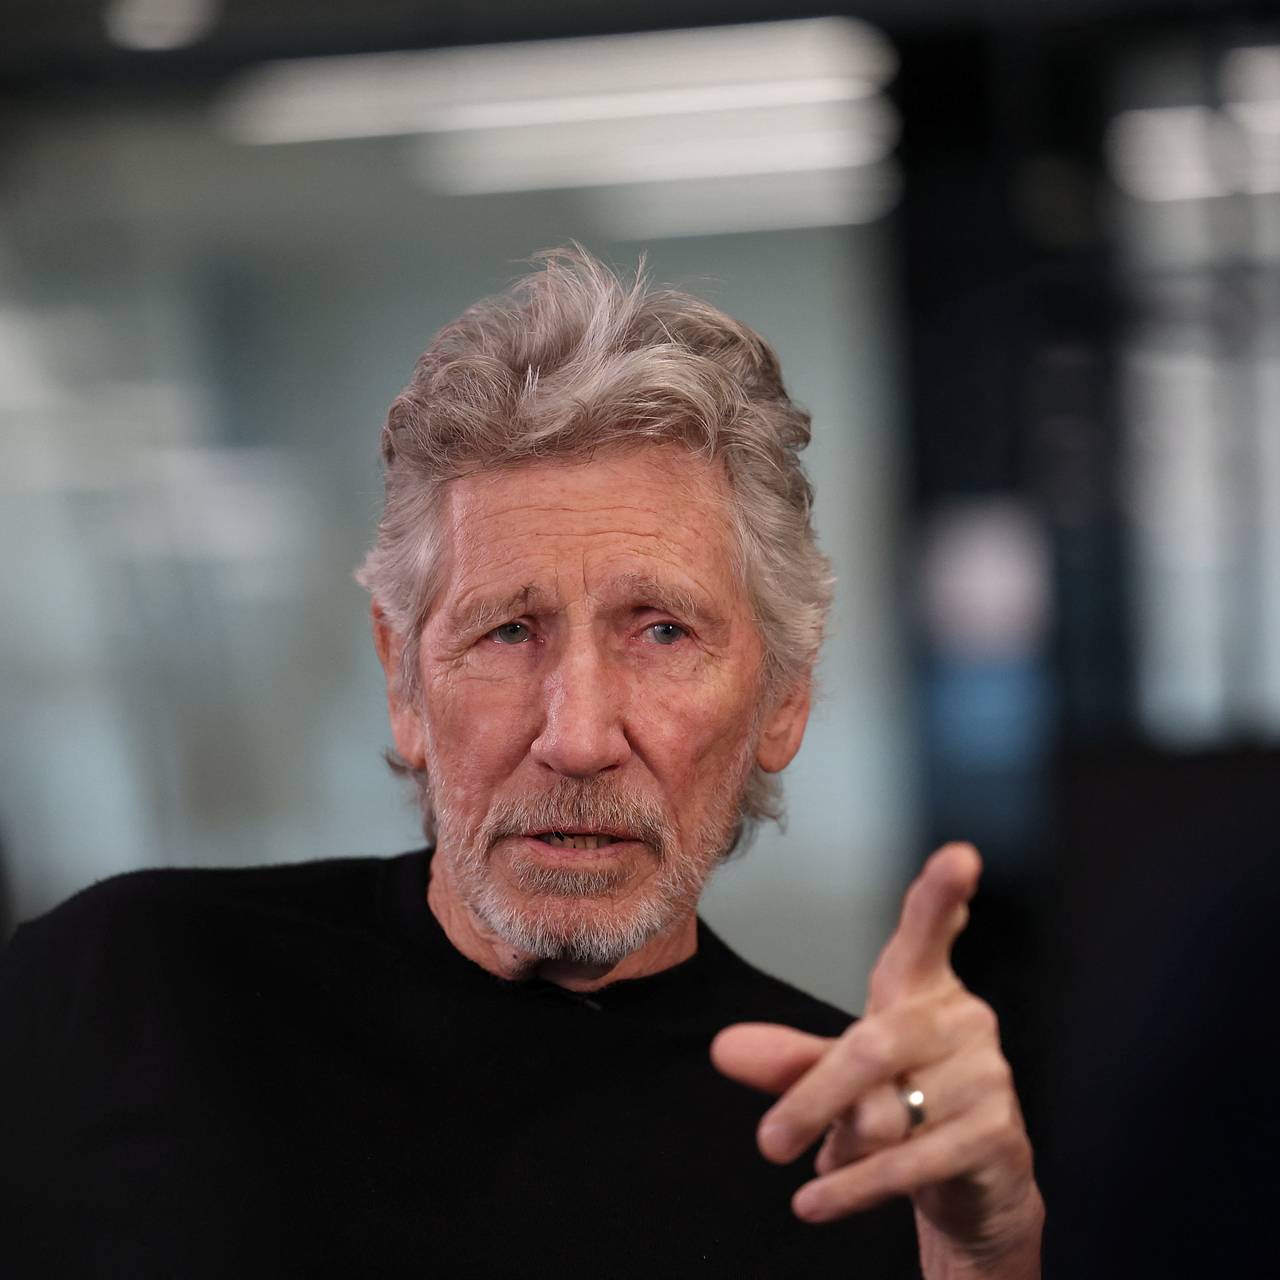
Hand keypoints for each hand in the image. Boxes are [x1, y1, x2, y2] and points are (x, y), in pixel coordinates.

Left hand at [710, 843, 1043, 1277]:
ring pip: (888, 1110)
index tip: (960, 856)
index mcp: (923, 989)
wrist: (972, 1186)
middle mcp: (963, 1020)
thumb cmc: (904, 1104)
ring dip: (842, 1147)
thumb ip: (788, 1059)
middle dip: (813, 1097)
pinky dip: (854, 1187)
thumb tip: (723, 1049)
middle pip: (873, 1045)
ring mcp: (989, 1076)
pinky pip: (910, 1160)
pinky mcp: (999, 1135)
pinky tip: (815, 1201)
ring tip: (825, 1164)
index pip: (931, 932)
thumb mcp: (840, 1076)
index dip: (943, 894)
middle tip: (767, 1142)